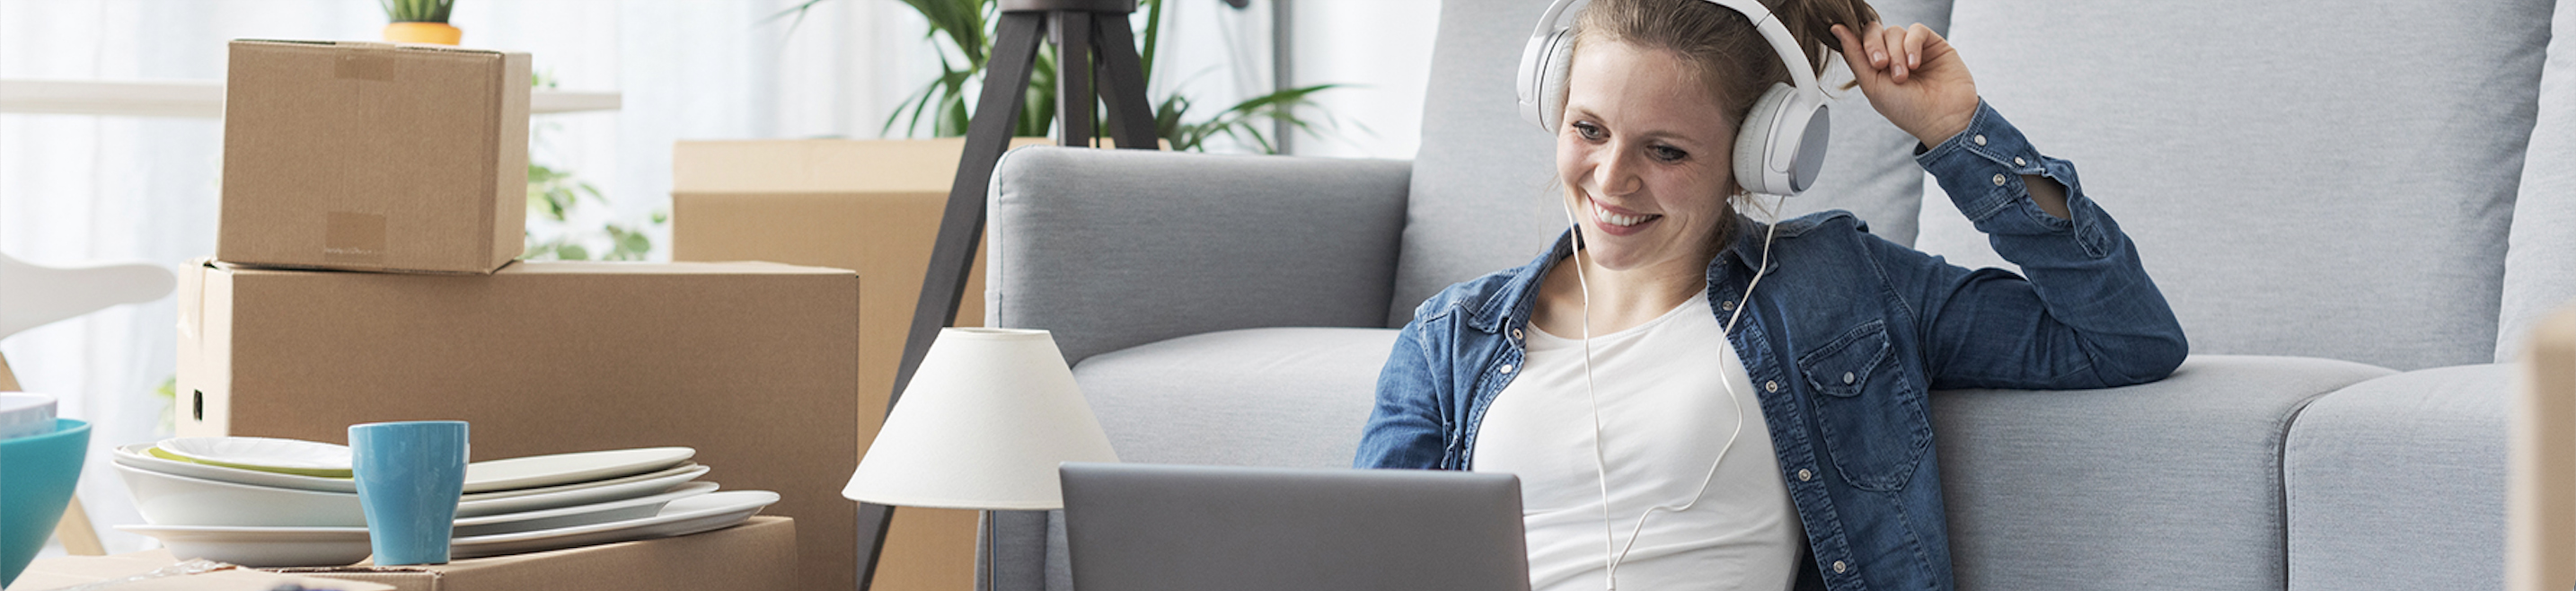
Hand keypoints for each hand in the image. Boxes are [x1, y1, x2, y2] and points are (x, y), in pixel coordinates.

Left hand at [1831, 21, 1978, 147]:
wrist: (1942, 120)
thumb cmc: (1908, 110)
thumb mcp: (1873, 86)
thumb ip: (1855, 56)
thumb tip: (1837, 29)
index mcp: (1875, 66)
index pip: (1859, 41)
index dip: (1858, 43)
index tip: (1865, 58)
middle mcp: (1892, 54)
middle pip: (1874, 31)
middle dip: (1874, 46)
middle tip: (1880, 65)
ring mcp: (1912, 48)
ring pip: (1894, 31)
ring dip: (1895, 53)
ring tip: (1902, 76)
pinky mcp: (1933, 44)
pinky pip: (1916, 30)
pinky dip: (1912, 45)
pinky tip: (1915, 65)